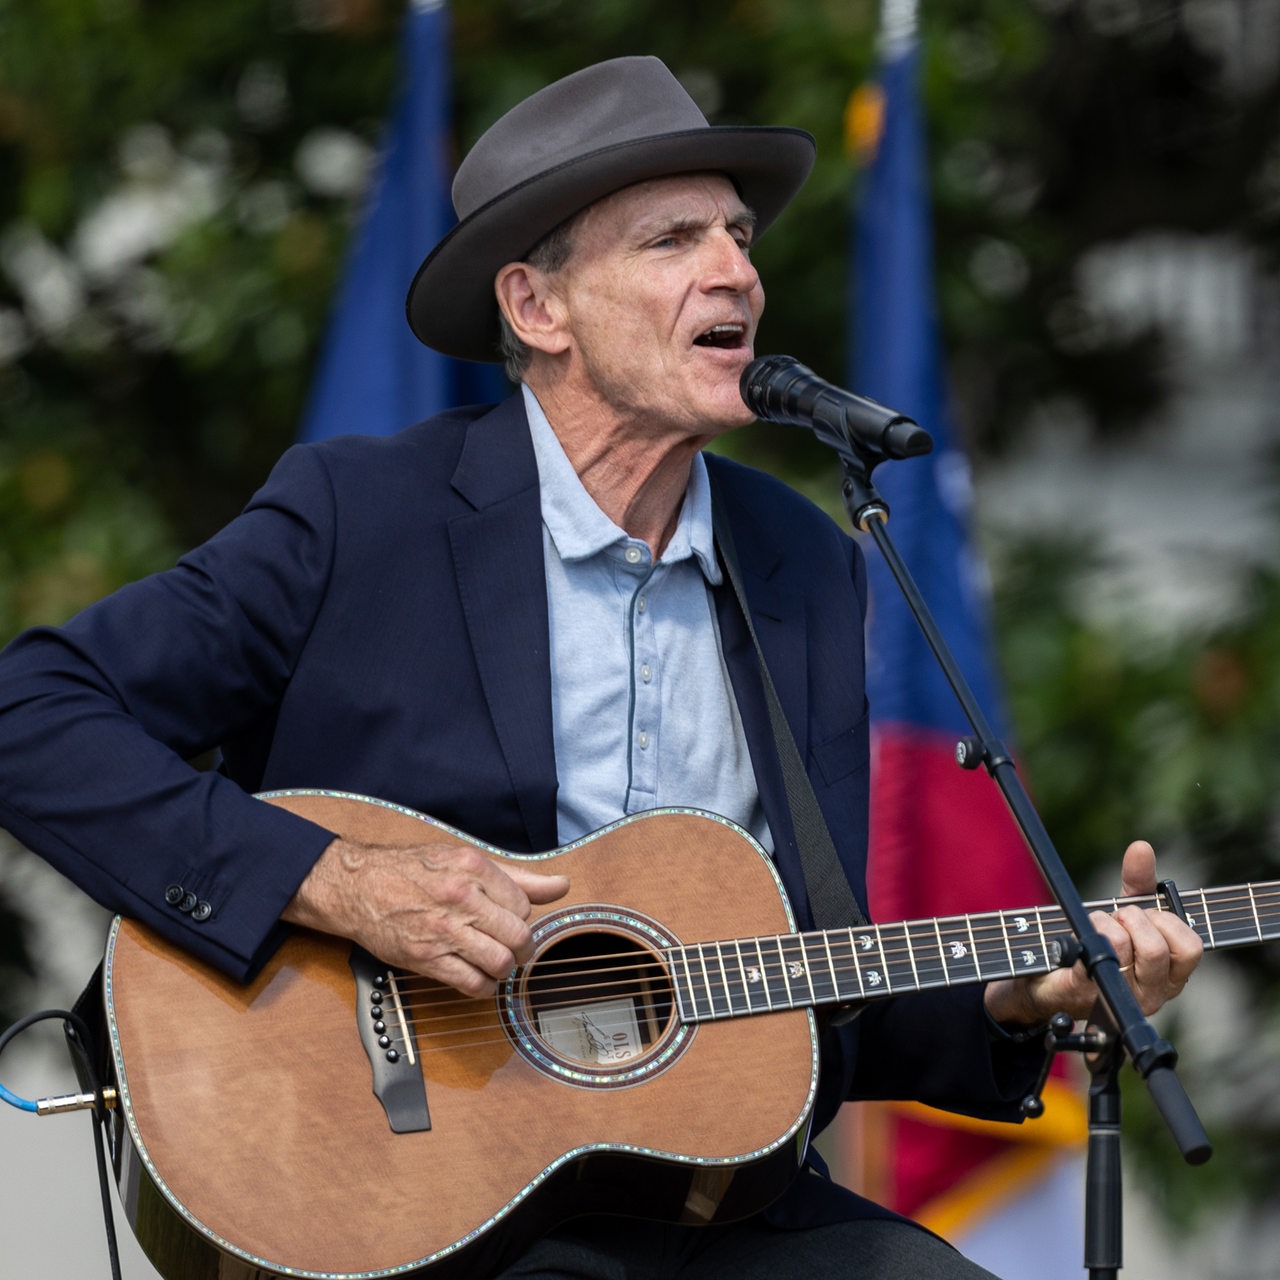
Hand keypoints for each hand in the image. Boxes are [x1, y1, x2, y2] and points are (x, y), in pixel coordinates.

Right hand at [283, 836, 569, 996]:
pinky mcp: (426, 958)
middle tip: (514, 949)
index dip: (522, 915)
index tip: (510, 919)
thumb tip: (562, 885)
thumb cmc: (414, 870)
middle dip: (523, 948)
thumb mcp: (465, 859)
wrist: (359, 886)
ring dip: (505, 969)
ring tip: (496, 963)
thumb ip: (517, 876)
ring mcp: (443, 930)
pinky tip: (478, 978)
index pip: (524, 904)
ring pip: (499, 962)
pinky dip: (483, 987)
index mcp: (473, 868)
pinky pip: (471, 983)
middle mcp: (461, 897)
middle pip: (518, 935)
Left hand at [984, 840, 1202, 1029]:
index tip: (1146, 914)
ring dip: (1103, 922)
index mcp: (1172, 974)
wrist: (1054, 978)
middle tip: (1116, 917)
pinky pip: (1091, 956)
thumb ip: (1139, 881)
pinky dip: (1085, 934)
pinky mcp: (1087, 991)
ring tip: (1096, 926)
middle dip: (1132, 919)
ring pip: (1122, 947)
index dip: (1167, 921)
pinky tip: (1078, 937)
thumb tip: (1141, 847)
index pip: (1191, 947)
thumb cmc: (1102, 946)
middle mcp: (1154, 991)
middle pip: (1157, 949)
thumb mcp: (1126, 911)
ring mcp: (1122, 996)